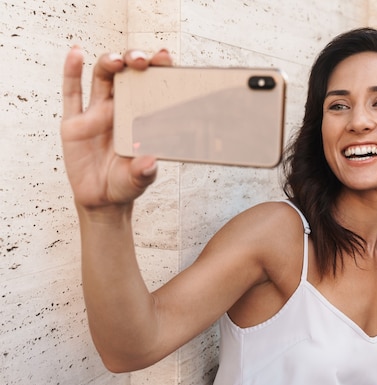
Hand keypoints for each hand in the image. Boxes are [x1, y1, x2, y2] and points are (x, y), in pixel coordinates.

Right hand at [60, 47, 172, 210]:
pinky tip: (76, 53)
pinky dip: (71, 71)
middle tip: (140, 60)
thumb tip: (149, 162)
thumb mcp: (139, 180)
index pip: (150, 86)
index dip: (157, 69)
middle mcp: (119, 109)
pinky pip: (71, 93)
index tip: (165, 58)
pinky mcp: (74, 123)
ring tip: (116, 61)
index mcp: (140, 118)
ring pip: (101, 77)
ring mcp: (95, 113)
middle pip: (126, 74)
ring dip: (108, 63)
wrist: (102, 199)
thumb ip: (144, 171)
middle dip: (133, 61)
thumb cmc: (126, 183)